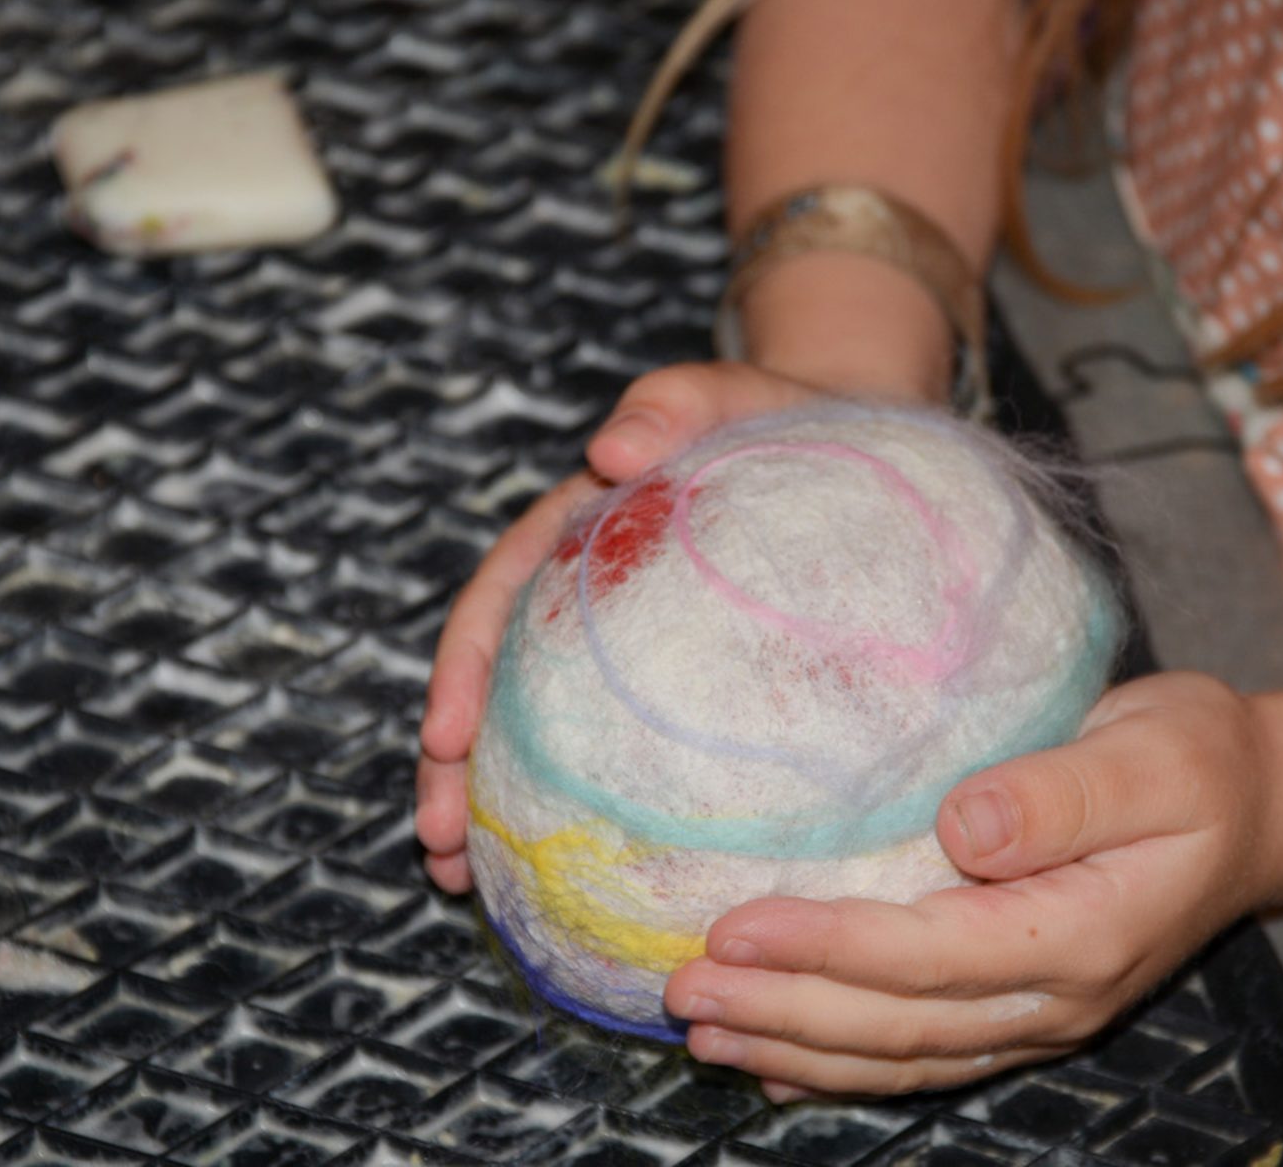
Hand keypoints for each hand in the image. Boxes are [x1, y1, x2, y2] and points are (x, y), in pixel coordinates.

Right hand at [416, 362, 821, 892]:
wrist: (847, 443)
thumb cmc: (778, 418)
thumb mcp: (727, 397)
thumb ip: (672, 403)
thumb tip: (609, 445)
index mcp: (577, 532)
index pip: (500, 599)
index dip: (463, 669)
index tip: (446, 736)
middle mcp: (581, 601)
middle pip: (498, 687)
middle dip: (451, 770)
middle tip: (434, 846)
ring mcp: (621, 652)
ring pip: (539, 733)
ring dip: (490, 808)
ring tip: (458, 882)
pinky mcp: (674, 689)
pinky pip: (621, 755)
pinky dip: (586, 813)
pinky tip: (584, 885)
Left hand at [662, 672, 1282, 1099]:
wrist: (1258, 808)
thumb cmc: (1200, 762)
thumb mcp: (1153, 754)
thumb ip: (1062, 793)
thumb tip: (963, 824)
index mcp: (1080, 934)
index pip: (927, 955)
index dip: (826, 949)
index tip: (733, 929)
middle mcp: (1054, 996)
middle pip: (896, 1024)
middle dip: (782, 1012)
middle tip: (680, 990)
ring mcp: (1038, 1014)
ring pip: (900, 1055)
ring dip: (795, 1048)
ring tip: (702, 1032)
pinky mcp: (1021, 1004)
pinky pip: (923, 1054)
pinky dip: (843, 1067)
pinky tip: (779, 1066)